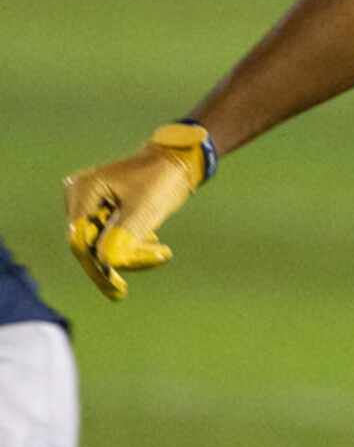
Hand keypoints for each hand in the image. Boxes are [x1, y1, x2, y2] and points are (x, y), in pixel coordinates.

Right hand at [64, 123, 213, 300]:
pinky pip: (109, 237)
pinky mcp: (103, 210)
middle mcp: (80, 196)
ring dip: (128, 253)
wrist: (179, 160)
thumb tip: (106, 264)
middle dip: (118, 260)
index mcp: (84, 190)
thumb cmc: (162, 178)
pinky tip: (154, 245)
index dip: (98, 267)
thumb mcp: (145, 208)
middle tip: (145, 271)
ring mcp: (90, 203)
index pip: (80, 240)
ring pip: (101, 243)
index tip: (119, 286)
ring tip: (161, 252)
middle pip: (89, 245)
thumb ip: (124, 236)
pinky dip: (130, 244)